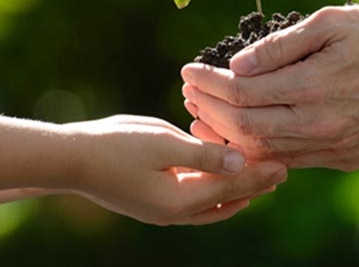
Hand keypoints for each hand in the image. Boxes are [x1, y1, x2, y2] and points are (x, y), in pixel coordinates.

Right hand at [63, 115, 286, 224]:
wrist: (74, 159)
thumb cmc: (117, 146)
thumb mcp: (163, 145)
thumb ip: (204, 156)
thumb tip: (241, 163)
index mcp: (181, 201)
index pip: (232, 187)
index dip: (259, 175)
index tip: (284, 164)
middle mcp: (176, 213)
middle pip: (228, 200)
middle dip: (255, 185)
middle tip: (281, 170)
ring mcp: (165, 211)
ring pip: (214, 205)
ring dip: (238, 190)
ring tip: (260, 179)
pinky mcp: (157, 202)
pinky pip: (198, 201)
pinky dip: (217, 191)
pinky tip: (223, 177)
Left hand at [181, 4, 358, 170]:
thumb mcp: (331, 22)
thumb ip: (281, 45)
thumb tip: (237, 64)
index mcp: (316, 86)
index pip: (243, 92)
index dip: (209, 83)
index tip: (188, 70)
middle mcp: (322, 125)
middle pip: (246, 126)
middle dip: (209, 109)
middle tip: (188, 91)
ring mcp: (335, 146)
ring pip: (265, 150)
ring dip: (229, 133)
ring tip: (204, 115)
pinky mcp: (347, 157)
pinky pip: (292, 159)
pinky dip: (261, 148)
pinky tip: (245, 133)